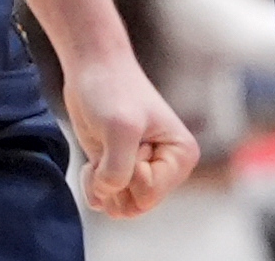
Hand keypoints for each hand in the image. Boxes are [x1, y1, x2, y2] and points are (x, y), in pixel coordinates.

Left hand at [65, 52, 199, 216]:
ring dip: (102, 183)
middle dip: (115, 182)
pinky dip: (92, 184)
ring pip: (118, 206)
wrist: (92, 67)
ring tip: (103, 151)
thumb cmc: (112, 90)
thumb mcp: (120, 130)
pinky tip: (93, 160)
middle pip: (134, 207)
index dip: (130, 174)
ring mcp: (142, 170)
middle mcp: (166, 167)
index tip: (130, 141)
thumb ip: (118, 172)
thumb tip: (107, 195)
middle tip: (113, 147)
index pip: (149, 196)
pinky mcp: (119, 169)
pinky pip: (104, 200)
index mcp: (182, 156)